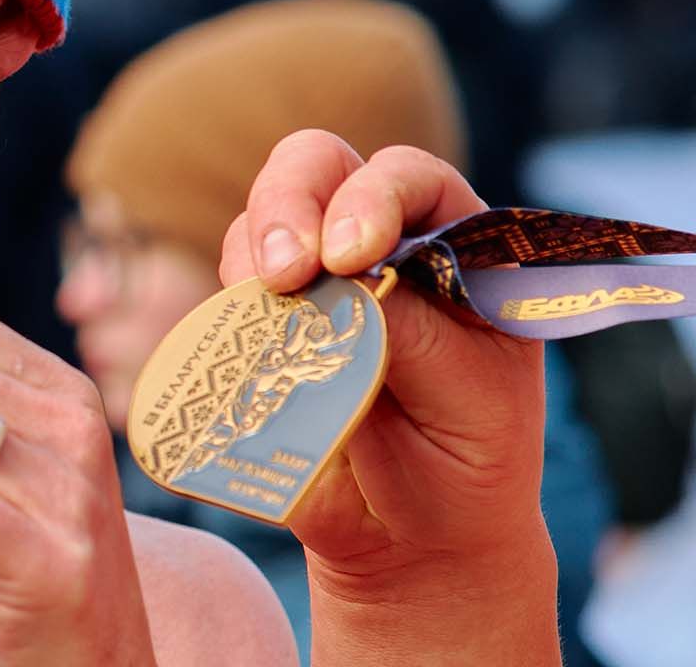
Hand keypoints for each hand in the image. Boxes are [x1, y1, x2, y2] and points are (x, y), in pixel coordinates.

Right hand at [223, 131, 558, 665]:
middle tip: (284, 271)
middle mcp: (379, 241)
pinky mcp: (262, 316)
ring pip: (262, 214)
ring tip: (265, 307)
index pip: (409, 179)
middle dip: (290, 202)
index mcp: (453, 246)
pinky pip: (230, 281)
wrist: (411, 537)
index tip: (351, 253)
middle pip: (319, 166)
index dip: (372, 198)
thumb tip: (345, 280)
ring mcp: (314, 275)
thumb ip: (415, 334)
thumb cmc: (466, 461)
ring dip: (253, 249)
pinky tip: (250, 336)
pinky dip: (230, 298)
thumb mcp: (473, 403)